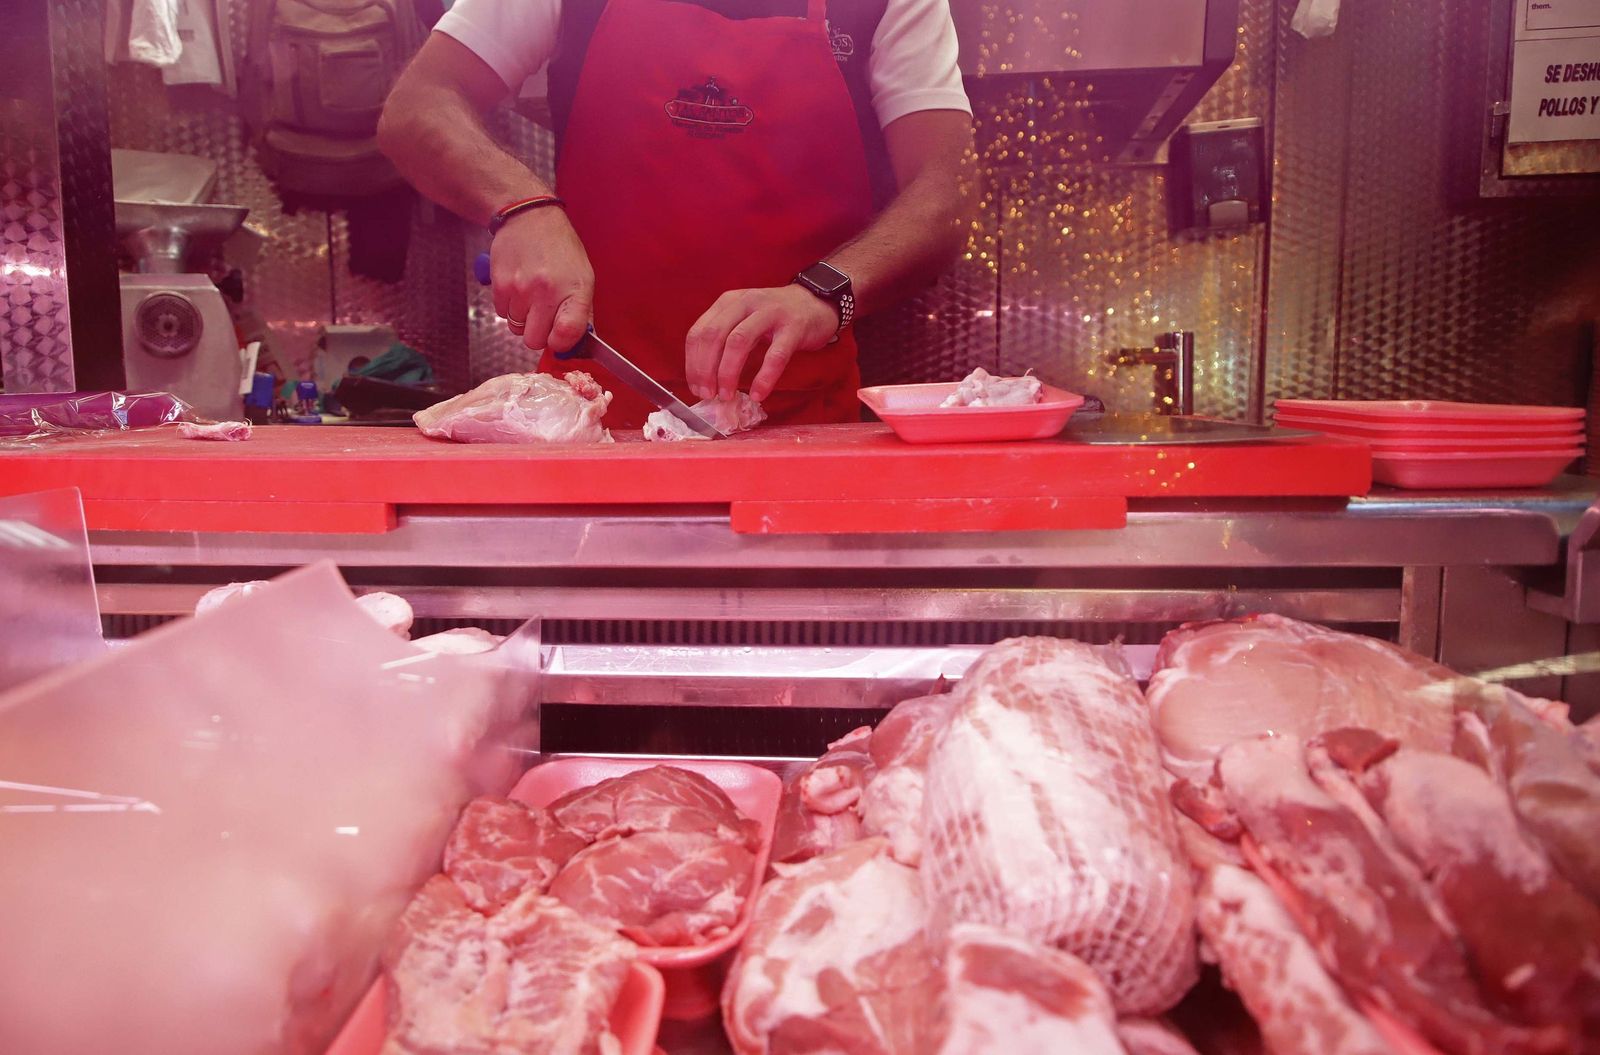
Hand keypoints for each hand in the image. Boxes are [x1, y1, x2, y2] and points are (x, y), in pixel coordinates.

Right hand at [490, 208, 594, 354]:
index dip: (561, 343)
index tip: (559, 338)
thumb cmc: (560, 248)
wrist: (529, 217)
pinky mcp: (500, 284)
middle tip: (543, 316)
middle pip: (534, 341)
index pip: (567, 333)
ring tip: (530, 294)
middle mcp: (547, 291)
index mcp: (575, 290)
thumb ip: (582, 311)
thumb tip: (577, 342)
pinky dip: (509, 306)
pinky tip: (517, 286)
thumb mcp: (583, 276)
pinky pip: (502, 314)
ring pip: (516, 329)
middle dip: (538, 333)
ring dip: (522, 318)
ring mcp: (521, 289)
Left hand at [685, 285, 839, 401]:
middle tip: (707, 394)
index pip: (700, 331)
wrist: (816, 302)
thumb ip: (725, 341)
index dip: (692, 362)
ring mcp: (770, 313)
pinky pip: (775, 356)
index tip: (695, 387)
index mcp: (728, 302)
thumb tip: (705, 380)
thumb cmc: (775, 318)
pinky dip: (764, 377)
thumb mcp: (744, 319)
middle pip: (714, 336)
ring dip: (728, 373)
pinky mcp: (793, 327)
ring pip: (738, 342)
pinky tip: (758, 394)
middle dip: (705, 369)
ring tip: (727, 396)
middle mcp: (746, 303)